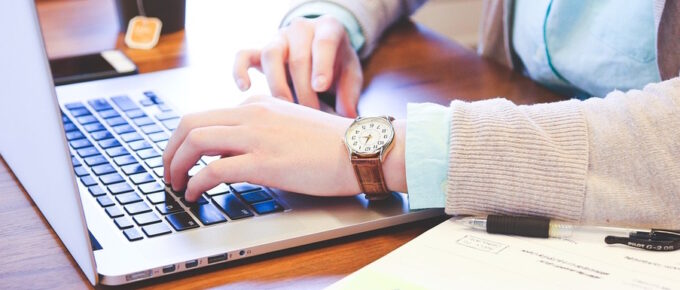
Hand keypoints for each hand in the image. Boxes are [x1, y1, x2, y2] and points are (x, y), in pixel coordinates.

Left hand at [162, 96, 405, 201]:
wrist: (360, 149)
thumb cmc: (332, 143)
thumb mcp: (290, 125)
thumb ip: (262, 130)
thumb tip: (234, 152)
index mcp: (258, 105)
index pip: (207, 116)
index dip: (186, 140)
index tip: (183, 157)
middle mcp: (252, 114)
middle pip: (190, 123)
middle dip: (170, 149)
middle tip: (168, 170)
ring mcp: (257, 137)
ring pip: (195, 141)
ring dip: (176, 164)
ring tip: (176, 184)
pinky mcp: (264, 162)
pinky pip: (214, 170)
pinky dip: (195, 183)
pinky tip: (195, 194)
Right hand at [233, 15, 362, 116]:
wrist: (321, 52)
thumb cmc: (338, 64)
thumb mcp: (351, 74)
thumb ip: (350, 93)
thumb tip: (346, 116)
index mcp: (328, 28)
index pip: (324, 42)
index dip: (321, 65)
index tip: (320, 87)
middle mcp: (301, 29)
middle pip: (298, 57)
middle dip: (304, 90)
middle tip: (311, 114)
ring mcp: (279, 39)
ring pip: (271, 55)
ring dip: (278, 85)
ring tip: (286, 109)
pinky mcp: (260, 51)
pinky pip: (244, 55)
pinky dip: (240, 70)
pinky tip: (245, 88)